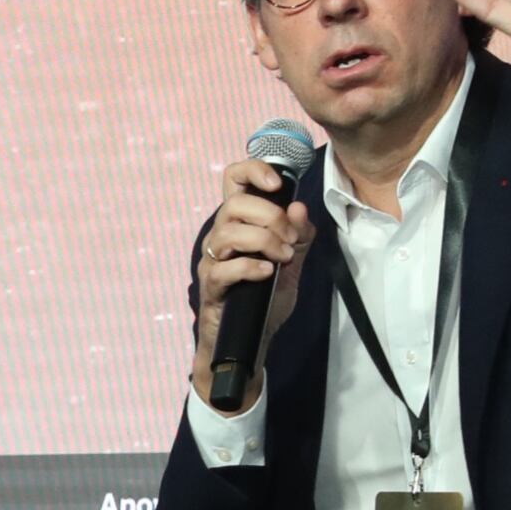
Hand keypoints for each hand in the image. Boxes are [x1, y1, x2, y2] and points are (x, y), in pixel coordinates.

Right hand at [191, 151, 314, 411]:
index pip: (234, 178)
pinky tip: (268, 274)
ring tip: (283, 258)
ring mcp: (213, 259)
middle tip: (290, 240)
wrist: (250, 338)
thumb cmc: (265, 296)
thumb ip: (299, 235)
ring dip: (264, 241)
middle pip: (234, 203)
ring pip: (229, 232)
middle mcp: (221, 235)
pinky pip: (225, 267)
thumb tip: (299, 206)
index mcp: (240, 221)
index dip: (253, 170)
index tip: (278, 184)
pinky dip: (250, 266)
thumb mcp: (292, 261)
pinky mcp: (211, 285)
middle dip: (270, 216)